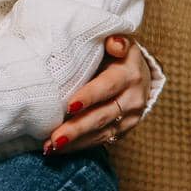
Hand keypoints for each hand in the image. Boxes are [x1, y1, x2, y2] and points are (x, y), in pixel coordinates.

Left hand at [44, 35, 150, 155]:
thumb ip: (116, 41)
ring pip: (101, 133)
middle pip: (102, 116)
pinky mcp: (123, 130)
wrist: (140, 73)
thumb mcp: (119, 42)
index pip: (107, 86)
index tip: (69, 106)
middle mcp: (132, 98)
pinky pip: (101, 141)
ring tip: (50, 146)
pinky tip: (59, 149)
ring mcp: (130, 118)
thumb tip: (113, 43)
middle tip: (54, 138)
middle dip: (77, 128)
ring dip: (75, 142)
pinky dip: (79, 146)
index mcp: (129, 74)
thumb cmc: (117, 54)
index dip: (89, 97)